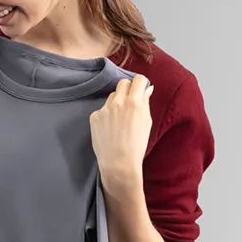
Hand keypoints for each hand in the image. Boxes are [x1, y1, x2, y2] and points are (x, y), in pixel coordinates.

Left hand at [90, 74, 153, 189]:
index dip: (141, 84)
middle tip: (131, 101)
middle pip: (122, 83)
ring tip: (120, 119)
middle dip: (128, 89)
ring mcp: (104, 109)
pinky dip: (107, 115)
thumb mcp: (147, 122)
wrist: (118, 162)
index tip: (141, 89)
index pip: (138, 80)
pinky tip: (110, 127)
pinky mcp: (94, 117)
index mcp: (134, 102)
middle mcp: (117, 102)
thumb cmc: (137, 144)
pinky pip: (102, 110)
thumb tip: (146, 89)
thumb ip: (145, 103)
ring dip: (117, 102)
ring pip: (112, 96)